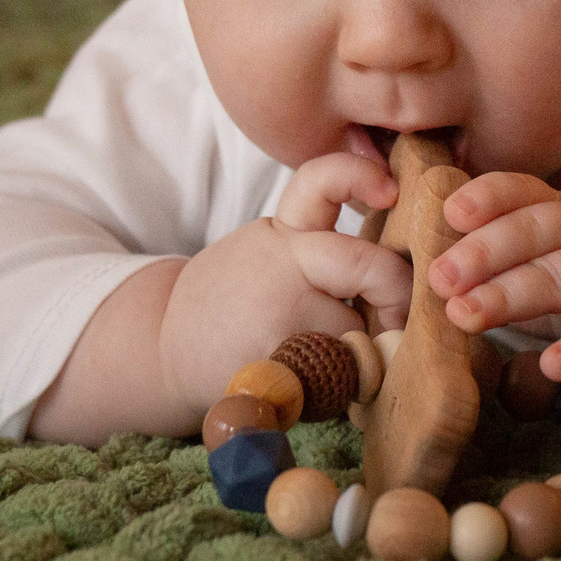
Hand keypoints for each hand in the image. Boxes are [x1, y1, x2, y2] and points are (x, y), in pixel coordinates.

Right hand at [158, 152, 411, 414]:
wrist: (162, 349)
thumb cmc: (231, 304)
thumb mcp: (266, 254)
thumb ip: (319, 252)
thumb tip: (399, 278)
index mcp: (281, 230)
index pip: (321, 182)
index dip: (359, 177)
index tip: (389, 192)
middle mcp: (279, 261)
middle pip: (367, 265)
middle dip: (396, 293)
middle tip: (395, 319)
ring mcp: (278, 313)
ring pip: (356, 327)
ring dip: (355, 348)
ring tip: (319, 357)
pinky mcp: (277, 361)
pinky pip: (337, 372)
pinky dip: (335, 383)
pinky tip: (305, 382)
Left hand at [427, 173, 560, 388]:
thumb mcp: (551, 244)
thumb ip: (501, 246)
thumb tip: (426, 264)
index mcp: (558, 206)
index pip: (521, 191)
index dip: (486, 198)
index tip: (451, 212)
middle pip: (533, 233)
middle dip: (483, 253)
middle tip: (440, 277)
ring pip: (560, 278)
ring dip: (510, 296)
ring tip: (466, 315)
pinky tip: (552, 365)